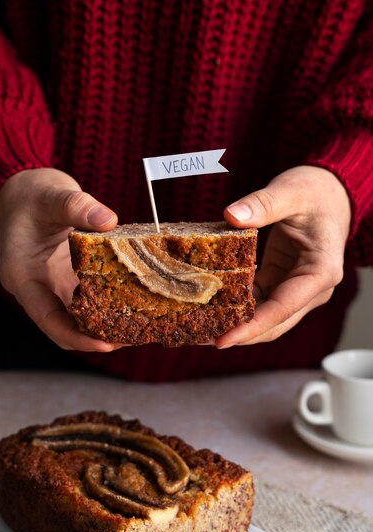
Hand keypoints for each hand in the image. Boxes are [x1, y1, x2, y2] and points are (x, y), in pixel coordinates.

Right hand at [0, 167, 119, 351]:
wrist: (25, 191)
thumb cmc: (32, 194)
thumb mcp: (51, 195)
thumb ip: (76, 206)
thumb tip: (109, 220)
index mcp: (24, 277)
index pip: (48, 319)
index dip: (77, 337)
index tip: (106, 344)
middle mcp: (38, 290)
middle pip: (65, 328)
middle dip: (96, 338)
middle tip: (132, 337)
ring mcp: (53, 287)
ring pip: (77, 319)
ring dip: (104, 326)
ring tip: (137, 326)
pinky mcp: (68, 281)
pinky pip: (88, 302)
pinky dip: (107, 306)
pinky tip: (133, 302)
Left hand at [216, 165, 350, 347]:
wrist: (330, 193)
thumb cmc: (316, 192)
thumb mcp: (291, 191)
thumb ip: (263, 204)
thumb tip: (231, 216)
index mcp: (320, 271)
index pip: (283, 308)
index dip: (252, 327)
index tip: (223, 340)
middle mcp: (312, 289)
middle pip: (274, 323)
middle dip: (239, 334)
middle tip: (201, 338)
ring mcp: (296, 289)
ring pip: (265, 318)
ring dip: (235, 325)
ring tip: (200, 327)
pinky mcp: (280, 283)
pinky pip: (257, 302)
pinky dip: (236, 307)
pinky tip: (211, 308)